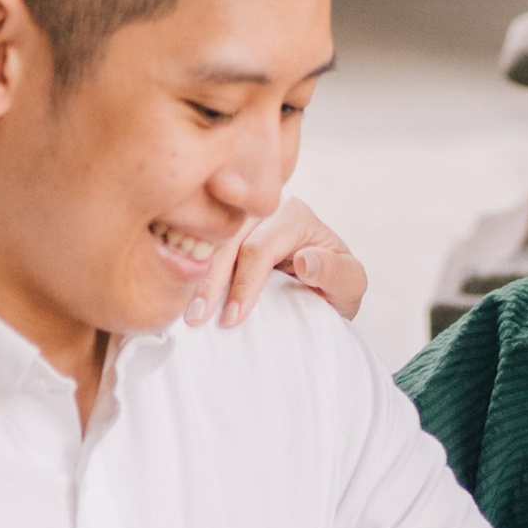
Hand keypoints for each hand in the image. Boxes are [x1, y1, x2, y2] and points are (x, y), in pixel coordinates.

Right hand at [187, 196, 366, 328]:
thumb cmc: (335, 284)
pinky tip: (177, 294)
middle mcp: (262, 209)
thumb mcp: (350, 284)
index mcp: (293, 214)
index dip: (245, 284)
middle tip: (196, 319)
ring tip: (185, 314)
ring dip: (193, 277)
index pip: (260, 247)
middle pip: (226, 241)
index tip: (233, 319)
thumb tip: (305, 260)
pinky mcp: (220, 231)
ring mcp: (237, 217)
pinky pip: (197, 244)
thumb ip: (335, 272)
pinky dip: (187, 269)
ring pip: (206, 241)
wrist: (319, 285)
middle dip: (210, 281)